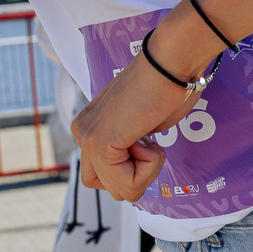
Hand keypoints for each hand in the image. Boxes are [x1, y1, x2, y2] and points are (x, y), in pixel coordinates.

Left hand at [68, 8, 226, 202]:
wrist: (170, 61)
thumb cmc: (169, 84)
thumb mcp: (146, 125)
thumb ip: (133, 145)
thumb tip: (137, 160)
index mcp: (91, 126)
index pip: (104, 173)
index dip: (134, 166)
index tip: (147, 136)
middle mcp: (82, 132)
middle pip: (106, 186)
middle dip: (134, 175)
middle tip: (149, 142)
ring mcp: (87, 138)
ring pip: (118, 190)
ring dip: (143, 172)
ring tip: (150, 138)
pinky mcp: (99, 144)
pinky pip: (128, 184)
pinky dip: (149, 168)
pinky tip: (150, 138)